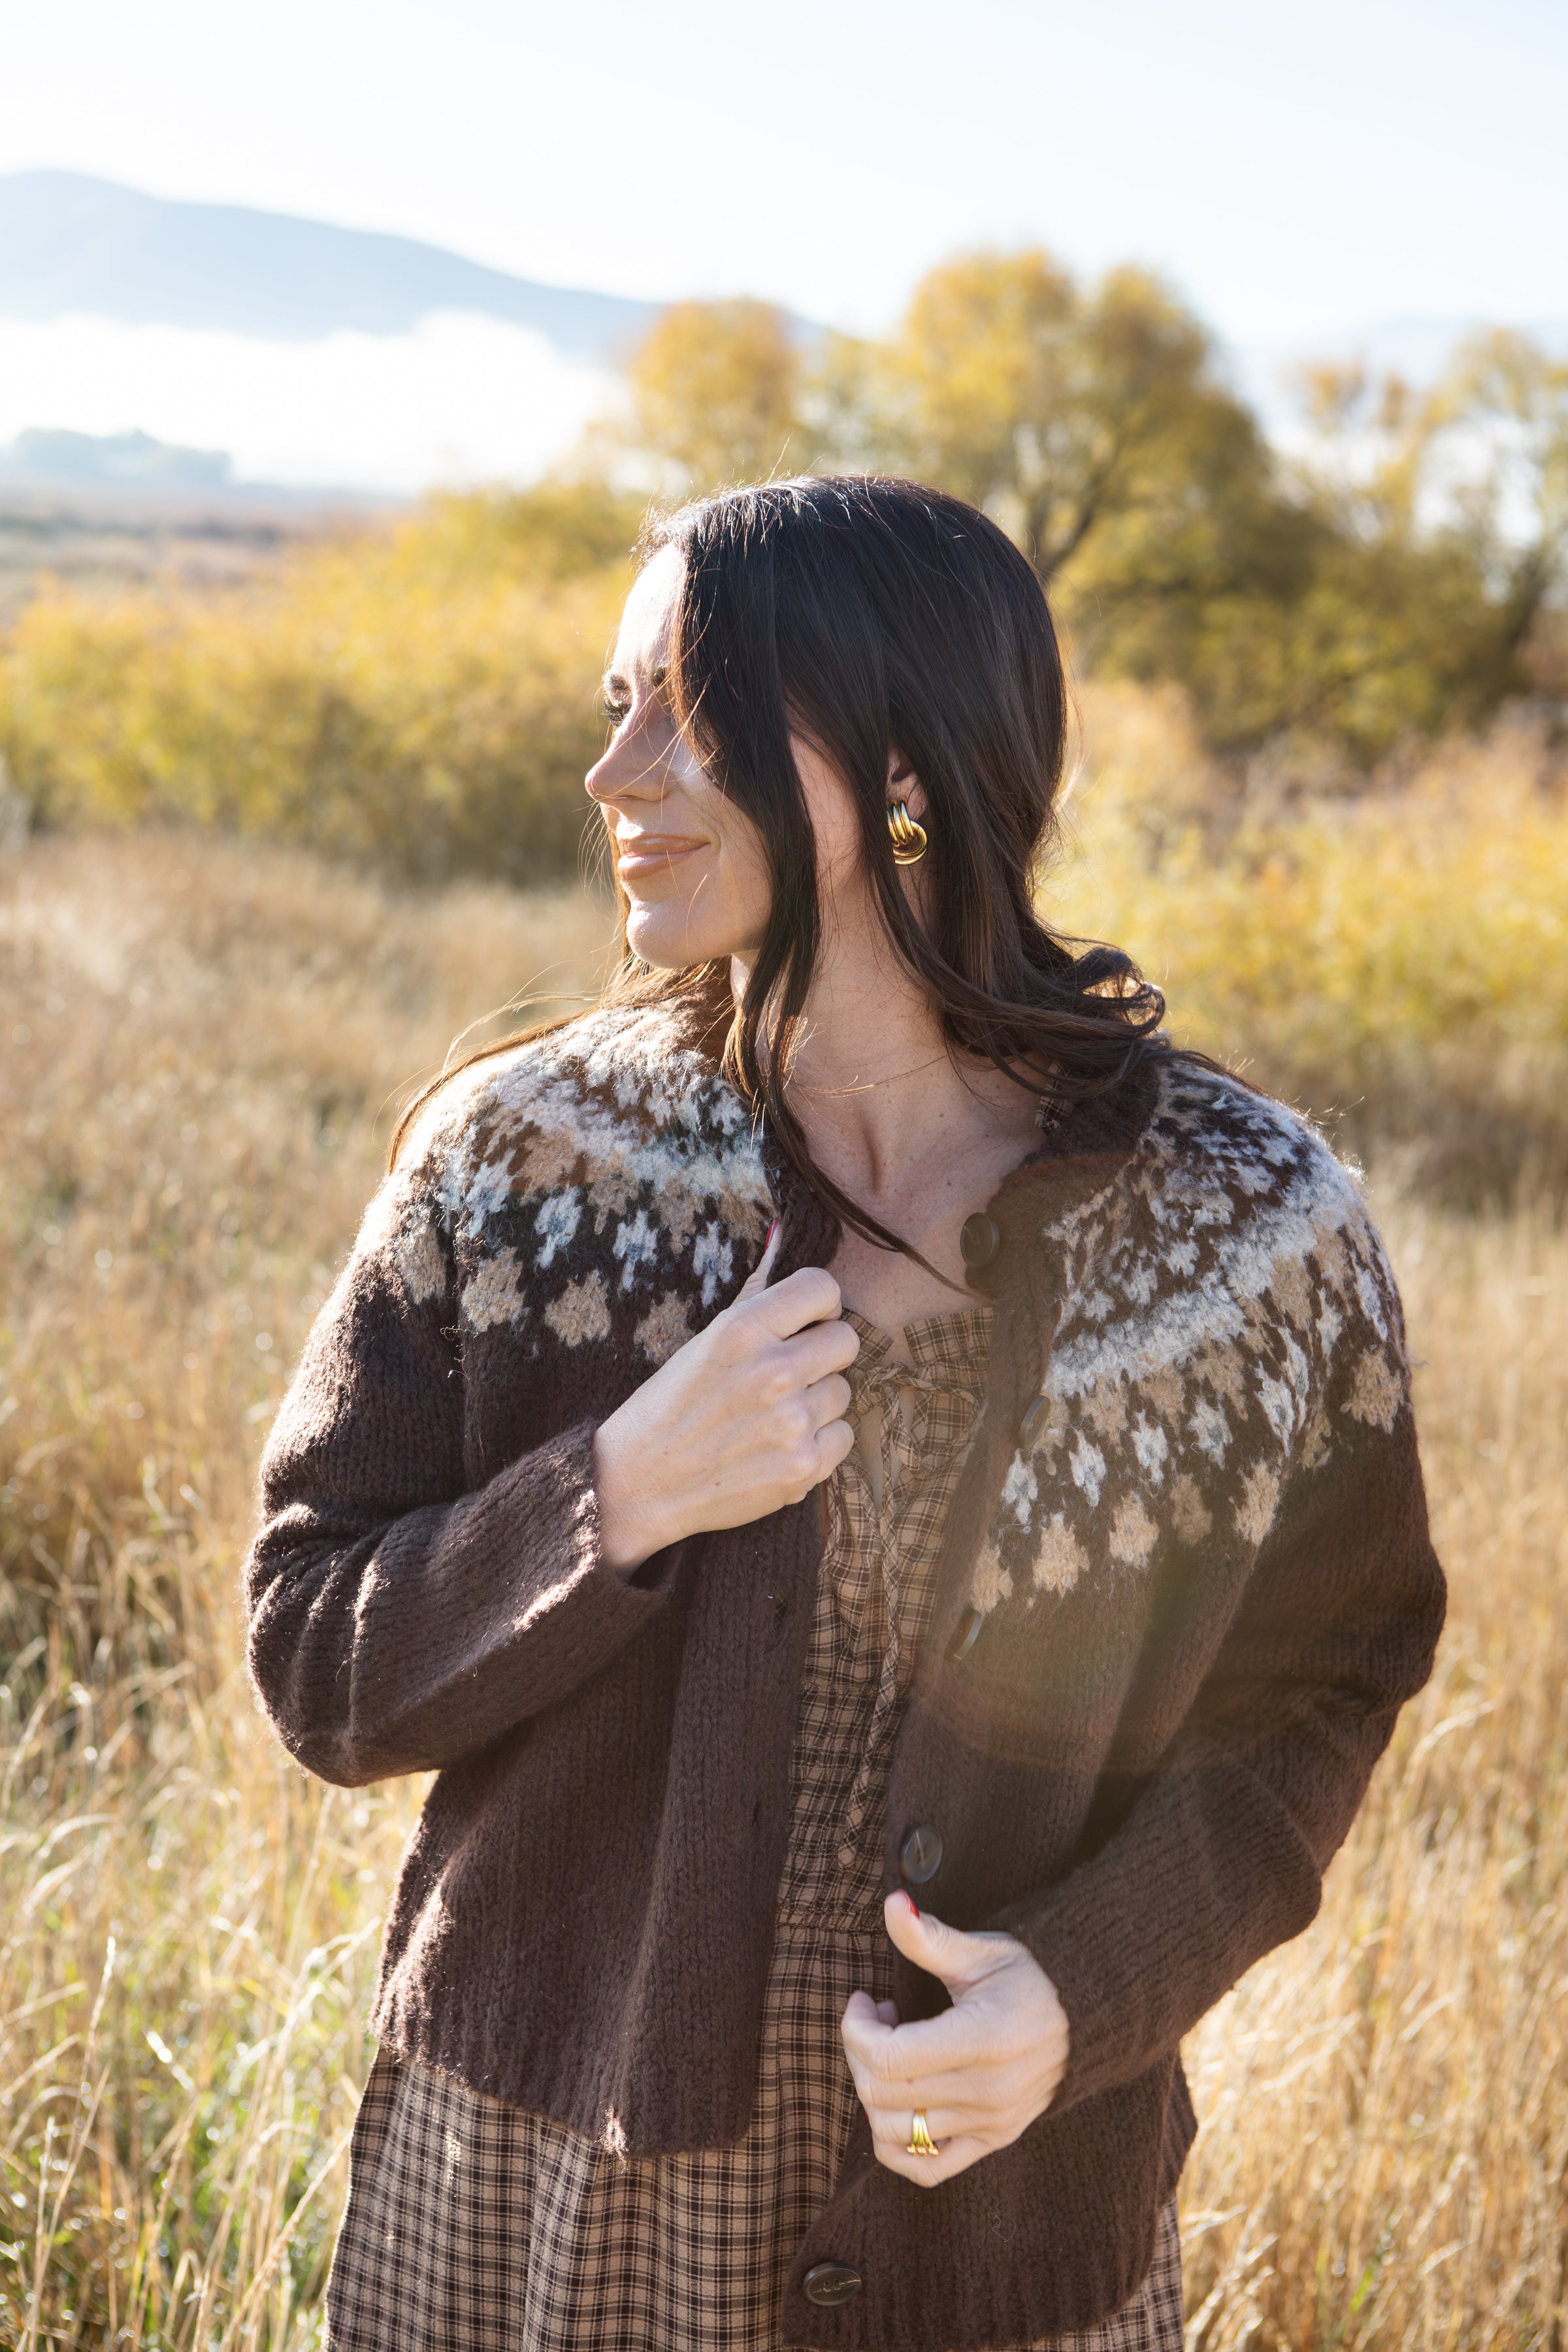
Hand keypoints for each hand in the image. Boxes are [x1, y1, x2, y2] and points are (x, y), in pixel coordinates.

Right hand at [592, 1224, 858, 1569]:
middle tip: (791, 1372)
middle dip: (823, 1353)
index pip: (823, 1288)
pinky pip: (843, 1437)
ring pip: (844, 1392)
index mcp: (743, 1330)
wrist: (637, 1486)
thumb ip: (753, 1295)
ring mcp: (792, 1423)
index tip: (805, 1322)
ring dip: (817, 1402)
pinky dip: (819, 1443)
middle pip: (846, 1340)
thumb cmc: (667, 1407)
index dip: (819, 1305)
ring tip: (774, 1416)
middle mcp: (773, 1372)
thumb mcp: (704, 1341)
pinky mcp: (804, 1468)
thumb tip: (781, 1232)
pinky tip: (780, 1446)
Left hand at [840, 1890, 1069, 2186]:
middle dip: (859, 2053)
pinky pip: (927, 2168)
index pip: (888, 2058)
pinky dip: (895, 2147)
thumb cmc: (1029, 1976)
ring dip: (873, 2093)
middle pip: (882, 2096)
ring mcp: (991, 2124)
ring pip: (895, 2132)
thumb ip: (929, 1937)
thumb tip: (892, 1904)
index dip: (856, 2029)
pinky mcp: (993, 2141)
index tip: (863, 2000)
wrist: (1086, 2016)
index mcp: (984, 2041)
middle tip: (875, 2019)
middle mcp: (987, 2093)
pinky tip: (894, 2105)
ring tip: (891, 2052)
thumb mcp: (981, 1952)